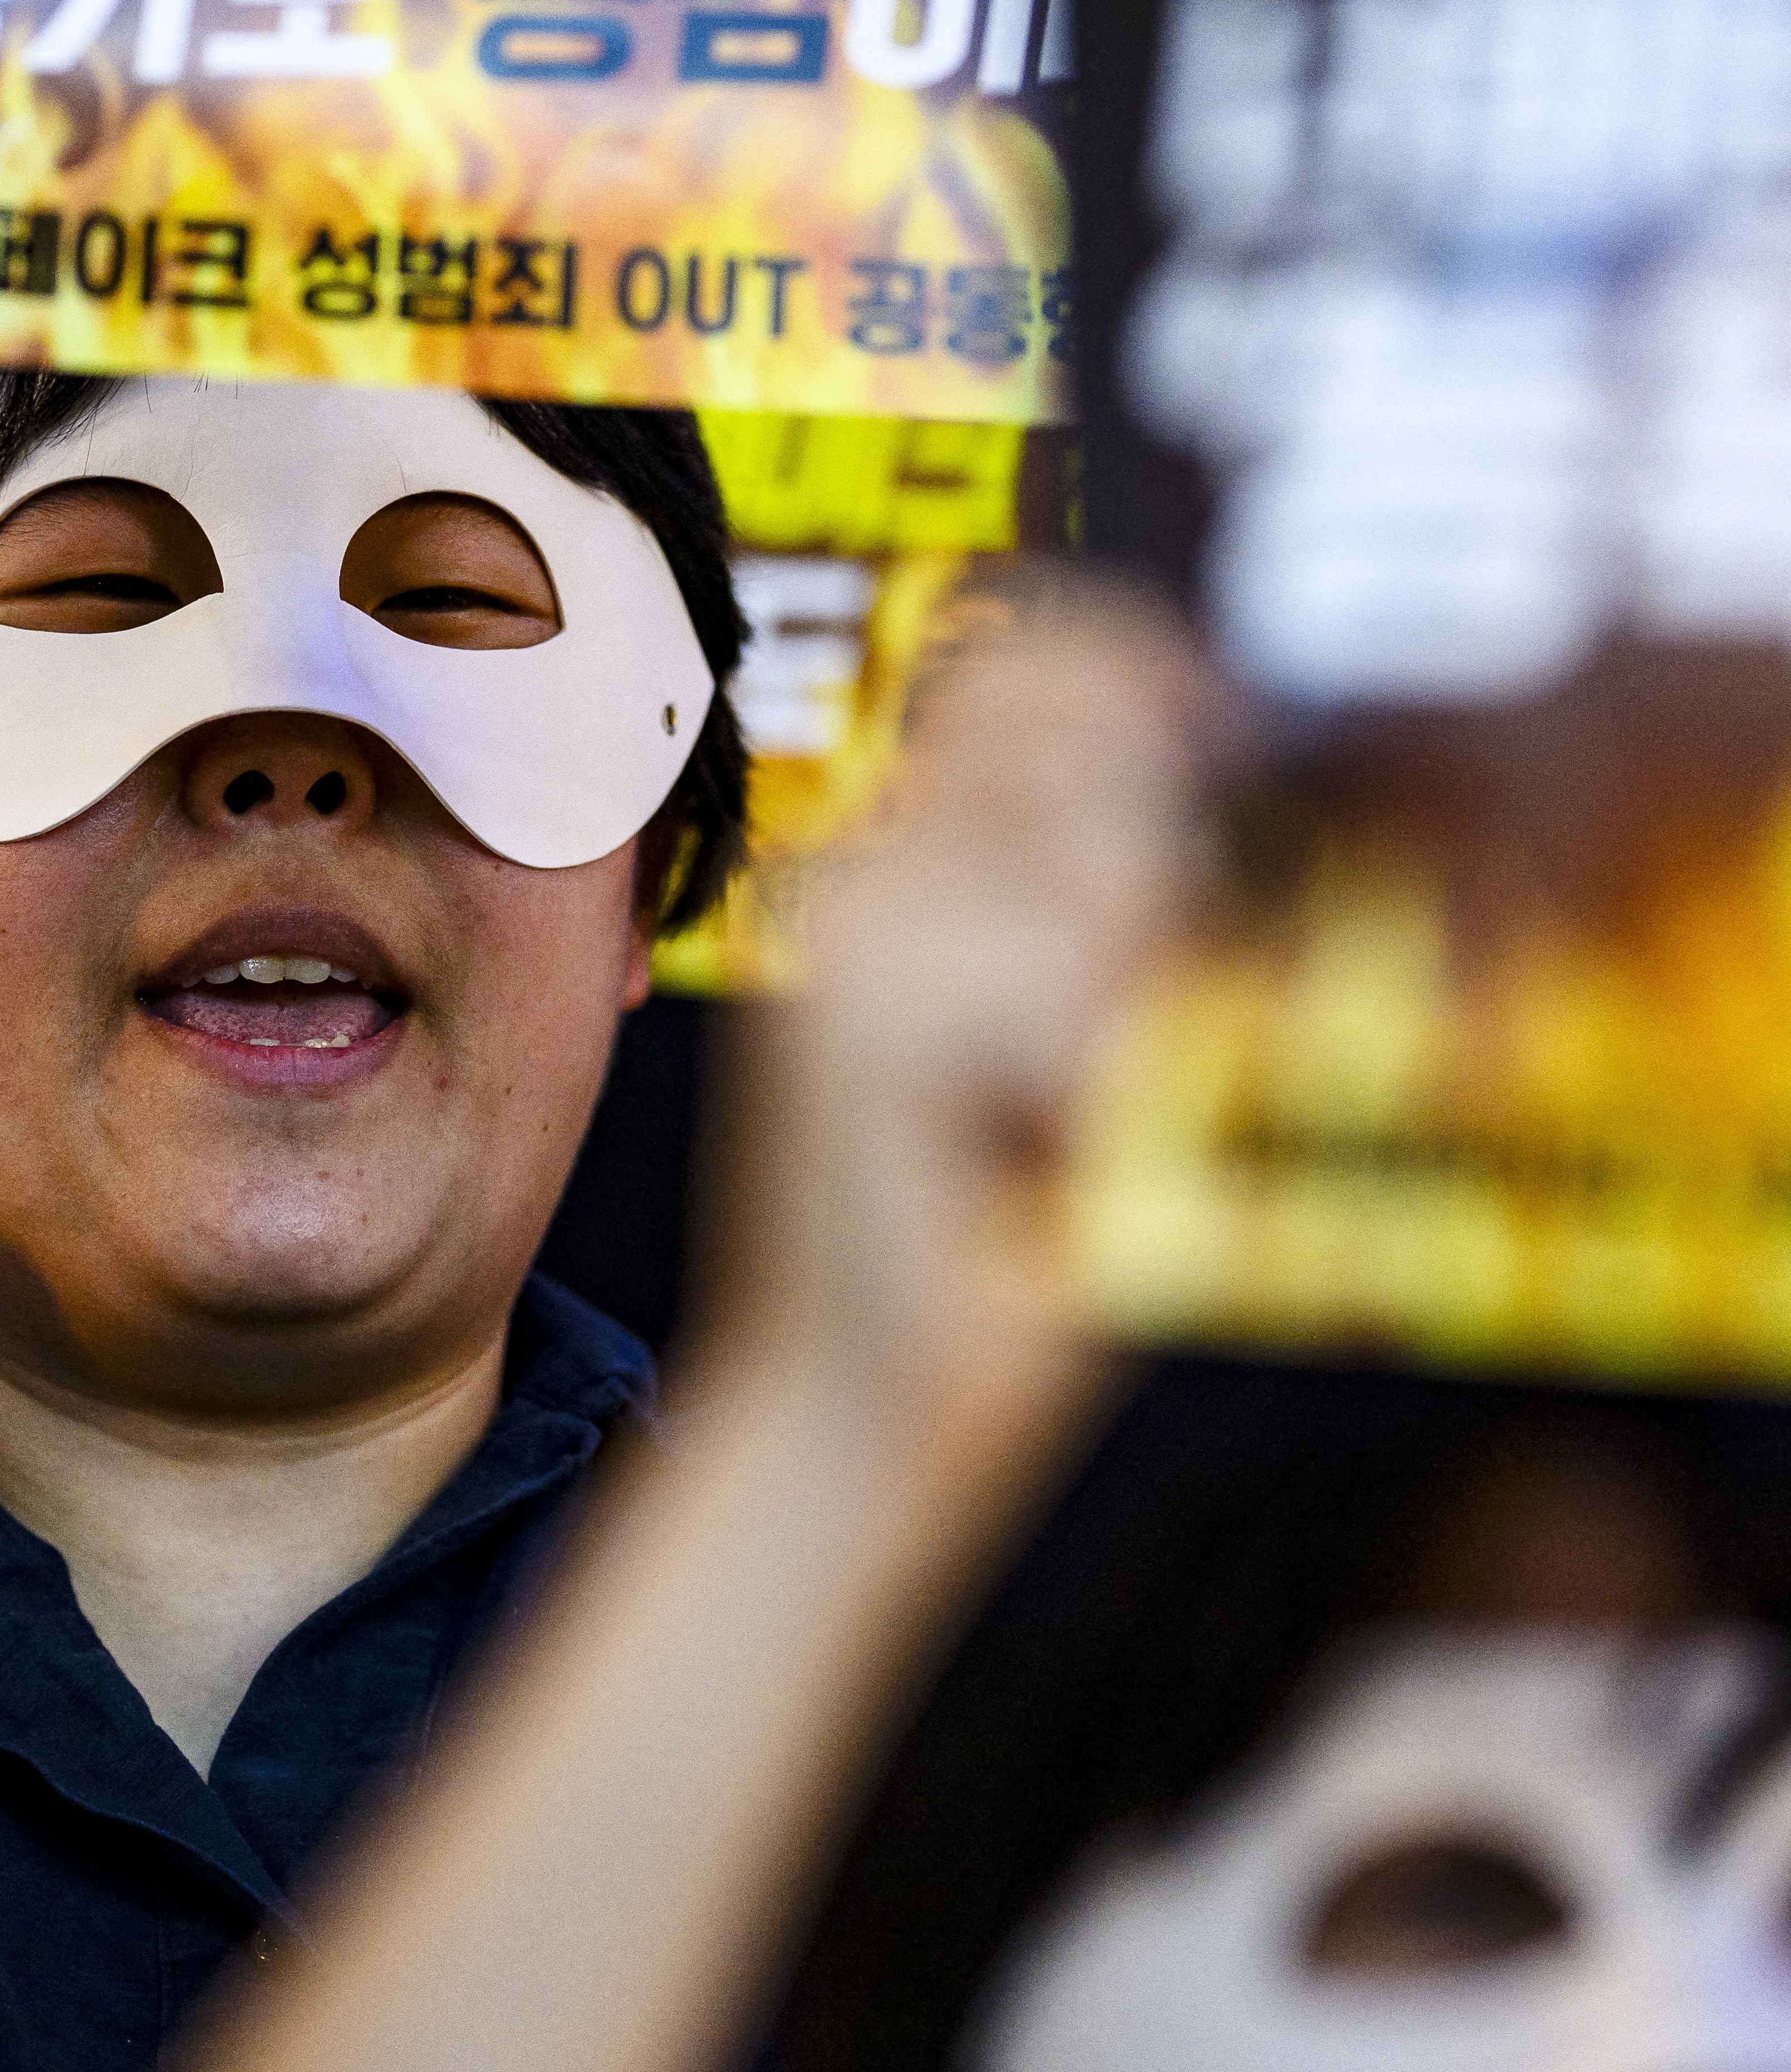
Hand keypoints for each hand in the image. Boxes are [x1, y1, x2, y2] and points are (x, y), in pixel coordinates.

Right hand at [705, 589, 1221, 1488]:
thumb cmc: (991, 1242)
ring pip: (1089, 866)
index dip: (1144, 666)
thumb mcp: (1081, 1029)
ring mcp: (846, 937)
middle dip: (1147, 870)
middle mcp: (852, 870)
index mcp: (895, 859)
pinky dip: (1081, 1078)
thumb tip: (1225, 750)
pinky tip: (1015, 1148)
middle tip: (1093, 1025)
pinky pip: (1061, 980)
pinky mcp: (855, 1017)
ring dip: (1119, 993)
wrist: (862, 1411)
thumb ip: (1119, 895)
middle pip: (1079, 741)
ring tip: (1048, 1103)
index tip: (1223, 737)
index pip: (1028, 660)